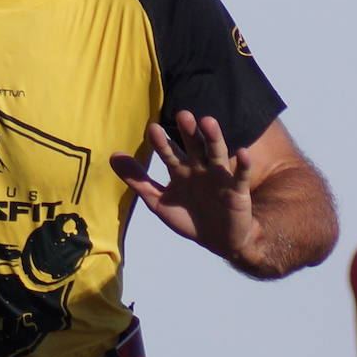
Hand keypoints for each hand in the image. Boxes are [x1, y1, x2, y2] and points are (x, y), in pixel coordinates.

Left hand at [109, 110, 256, 263]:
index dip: (162, 143)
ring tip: (208, 121)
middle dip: (189, 132)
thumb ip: (137, 180)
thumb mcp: (158, 202)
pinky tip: (243, 152)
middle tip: (183, 114)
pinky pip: (241, 176)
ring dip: (214, 138)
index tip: (153, 128)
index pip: (169, 154)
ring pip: (216, 154)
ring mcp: (219, 177)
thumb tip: (112, 155)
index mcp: (181, 171)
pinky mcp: (237, 190)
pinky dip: (243, 165)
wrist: (219, 241)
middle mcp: (200, 169)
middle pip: (194, 146)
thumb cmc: (189, 218)